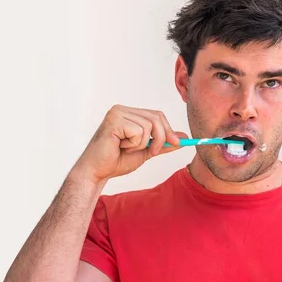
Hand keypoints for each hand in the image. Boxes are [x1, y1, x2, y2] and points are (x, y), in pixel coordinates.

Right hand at [71, 105, 187, 183]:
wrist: (98, 172)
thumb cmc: (117, 161)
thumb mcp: (146, 151)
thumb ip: (163, 143)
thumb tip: (183, 138)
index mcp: (130, 114)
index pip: (157, 115)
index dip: (168, 130)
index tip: (176, 143)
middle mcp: (123, 110)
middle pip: (156, 117)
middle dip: (161, 137)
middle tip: (153, 151)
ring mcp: (117, 113)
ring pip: (148, 126)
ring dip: (143, 144)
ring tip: (127, 149)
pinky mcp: (114, 120)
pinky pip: (138, 131)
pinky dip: (134, 144)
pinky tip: (120, 147)